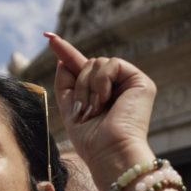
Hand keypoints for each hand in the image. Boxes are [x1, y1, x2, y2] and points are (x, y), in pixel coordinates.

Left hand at [45, 33, 155, 190]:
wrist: (110, 153)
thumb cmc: (91, 140)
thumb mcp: (70, 109)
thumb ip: (66, 83)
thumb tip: (61, 59)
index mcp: (103, 95)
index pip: (83, 68)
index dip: (66, 52)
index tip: (48, 37)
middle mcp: (118, 88)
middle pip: (88, 64)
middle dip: (79, 86)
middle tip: (84, 111)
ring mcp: (130, 84)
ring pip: (97, 63)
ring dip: (88, 87)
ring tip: (95, 110)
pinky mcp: (141, 82)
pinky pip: (111, 64)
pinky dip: (102, 82)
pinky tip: (106, 100)